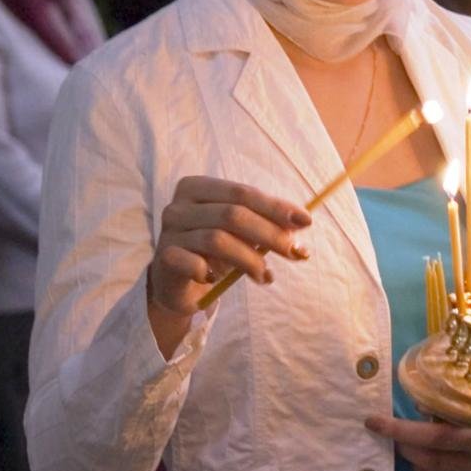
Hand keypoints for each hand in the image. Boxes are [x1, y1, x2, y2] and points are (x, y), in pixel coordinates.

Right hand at [148, 176, 312, 317]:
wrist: (178, 283)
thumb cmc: (215, 250)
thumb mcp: (242, 232)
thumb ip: (266, 223)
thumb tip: (303, 222)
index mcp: (198, 187)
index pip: (242, 193)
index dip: (276, 207)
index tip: (306, 221)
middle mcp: (179, 205)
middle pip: (232, 214)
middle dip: (269, 234)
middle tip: (294, 252)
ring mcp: (168, 231)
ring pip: (218, 240)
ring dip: (250, 260)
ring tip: (265, 275)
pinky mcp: (163, 258)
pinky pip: (195, 264)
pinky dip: (214, 272)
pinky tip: (220, 279)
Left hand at [365, 416, 470, 470]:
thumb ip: (452, 405)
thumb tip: (419, 407)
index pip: (436, 434)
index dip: (403, 429)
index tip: (374, 421)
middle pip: (433, 455)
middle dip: (406, 443)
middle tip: (392, 432)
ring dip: (413, 459)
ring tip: (406, 447)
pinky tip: (419, 465)